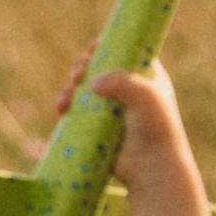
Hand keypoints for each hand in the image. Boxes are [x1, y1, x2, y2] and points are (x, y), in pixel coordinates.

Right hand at [76, 55, 188, 194]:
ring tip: (66, 99)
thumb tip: (91, 83)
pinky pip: (75, 110)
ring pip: (82, 88)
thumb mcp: (146, 97)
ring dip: (68, 87)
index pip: (121, 50)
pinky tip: (60, 110)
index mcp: (144, 75)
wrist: (151, 168)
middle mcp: (126, 89)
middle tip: (77, 75)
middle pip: (96, 66)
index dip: (103, 47)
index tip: (91, 52)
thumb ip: (122, 82)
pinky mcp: (96, 125)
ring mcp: (110, 107)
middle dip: (81, 66)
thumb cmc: (155, 130)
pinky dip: (65, 105)